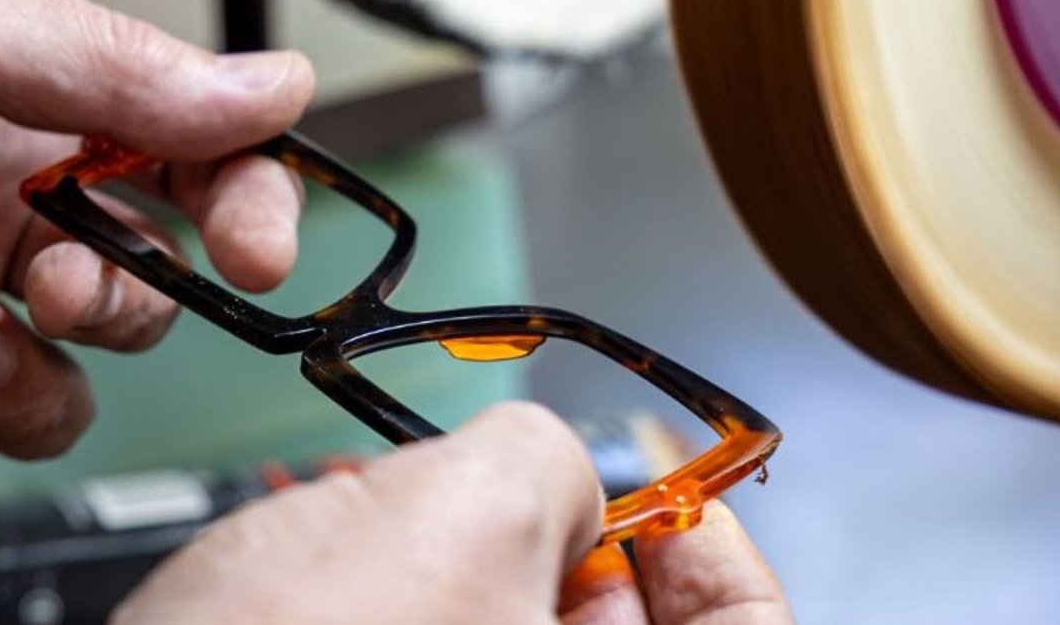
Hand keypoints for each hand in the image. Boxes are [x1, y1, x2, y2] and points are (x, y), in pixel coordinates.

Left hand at [0, 0, 313, 498]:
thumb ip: (119, 71)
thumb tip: (275, 87)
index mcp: (19, 123)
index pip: (181, 169)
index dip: (240, 208)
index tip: (258, 249)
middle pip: (131, 301)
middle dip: (119, 303)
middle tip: (56, 279)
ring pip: (50, 400)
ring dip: (18, 380)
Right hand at [116, 403, 792, 624]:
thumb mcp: (463, 516)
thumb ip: (547, 460)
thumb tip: (554, 464)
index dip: (715, 553)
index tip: (676, 487)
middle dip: (577, 548)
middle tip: (536, 483)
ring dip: (467, 566)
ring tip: (404, 516)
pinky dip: (401, 599)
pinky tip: (345, 559)